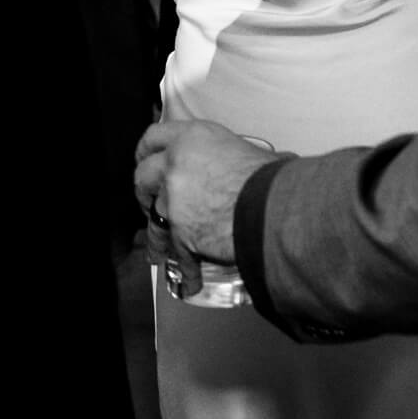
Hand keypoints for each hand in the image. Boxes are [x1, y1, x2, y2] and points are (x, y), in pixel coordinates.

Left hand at [135, 120, 284, 277]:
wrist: (274, 208)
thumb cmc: (271, 179)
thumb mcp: (250, 153)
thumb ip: (235, 158)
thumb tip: (255, 164)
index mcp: (192, 139)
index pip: (154, 137)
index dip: (145, 150)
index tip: (143, 159)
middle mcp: (176, 166)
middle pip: (143, 178)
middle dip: (145, 194)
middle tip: (150, 204)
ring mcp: (174, 201)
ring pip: (154, 221)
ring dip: (156, 238)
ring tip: (158, 251)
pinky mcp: (181, 234)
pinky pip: (180, 256)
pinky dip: (187, 271)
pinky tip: (190, 281)